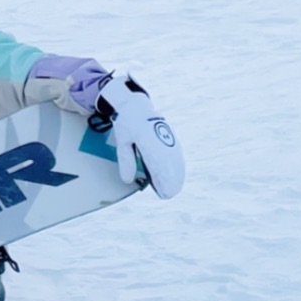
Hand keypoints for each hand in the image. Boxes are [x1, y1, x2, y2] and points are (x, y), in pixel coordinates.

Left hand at [90, 70, 183, 199]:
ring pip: (176, 159)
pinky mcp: (171, 138)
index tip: (164, 192)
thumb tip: (127, 180)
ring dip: (176, 175)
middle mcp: (160, 137)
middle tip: (166, 194)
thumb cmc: (127, 125)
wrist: (136, 106)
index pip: (158, 162)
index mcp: (146, 137)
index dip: (163, 179)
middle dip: (170, 181)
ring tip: (172, 190)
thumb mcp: (122, 141)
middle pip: (170, 163)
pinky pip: (177, 155)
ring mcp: (167, 137)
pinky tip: (177, 177)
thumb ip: (126, 160)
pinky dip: (177, 167)